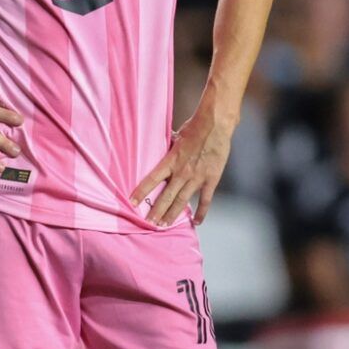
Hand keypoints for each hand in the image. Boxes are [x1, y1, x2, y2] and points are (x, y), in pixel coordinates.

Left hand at [130, 109, 232, 226]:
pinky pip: (205, 200)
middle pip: (166, 196)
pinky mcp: (211, 179)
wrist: (216, 124)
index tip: (132, 202)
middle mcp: (182, 172)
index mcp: (171, 160)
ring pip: (182, 201)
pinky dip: (201, 212)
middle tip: (149, 222)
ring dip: (172, 214)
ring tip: (164, 225)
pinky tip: (196, 222)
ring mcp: (197, 177)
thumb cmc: (195, 127)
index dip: (141, 192)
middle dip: (156, 211)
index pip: (152, 179)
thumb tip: (161, 148)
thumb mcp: (176, 137)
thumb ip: (169, 148)